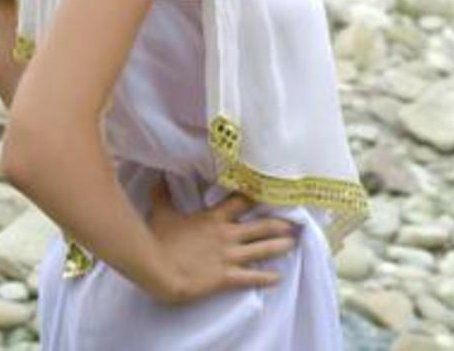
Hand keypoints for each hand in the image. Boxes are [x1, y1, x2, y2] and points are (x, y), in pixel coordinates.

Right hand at [146, 174, 298, 304]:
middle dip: (279, 223)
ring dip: (279, 246)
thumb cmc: (161, 240)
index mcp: (214, 217)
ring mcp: (229, 256)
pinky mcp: (227, 277)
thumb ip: (163, 194)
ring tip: (293, 243)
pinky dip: (267, 278)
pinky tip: (279, 278)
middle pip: (260, 225)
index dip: (257, 196)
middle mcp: (227, 234)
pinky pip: (251, 277)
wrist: (159, 270)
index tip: (271, 192)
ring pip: (262, 249)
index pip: (240, 201)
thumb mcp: (162, 213)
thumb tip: (159, 175)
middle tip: (294, 222)